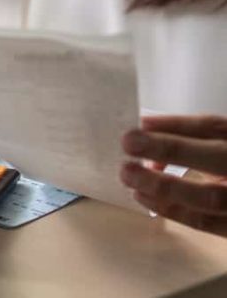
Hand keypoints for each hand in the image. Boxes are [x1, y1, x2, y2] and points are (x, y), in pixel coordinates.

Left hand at [120, 115, 226, 236]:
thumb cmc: (221, 165)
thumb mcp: (214, 145)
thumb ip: (188, 139)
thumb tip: (145, 134)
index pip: (213, 127)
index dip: (175, 124)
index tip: (141, 123)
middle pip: (216, 157)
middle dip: (169, 149)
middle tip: (129, 143)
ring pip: (210, 197)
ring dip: (163, 185)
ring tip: (129, 175)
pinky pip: (204, 222)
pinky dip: (171, 209)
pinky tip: (143, 196)